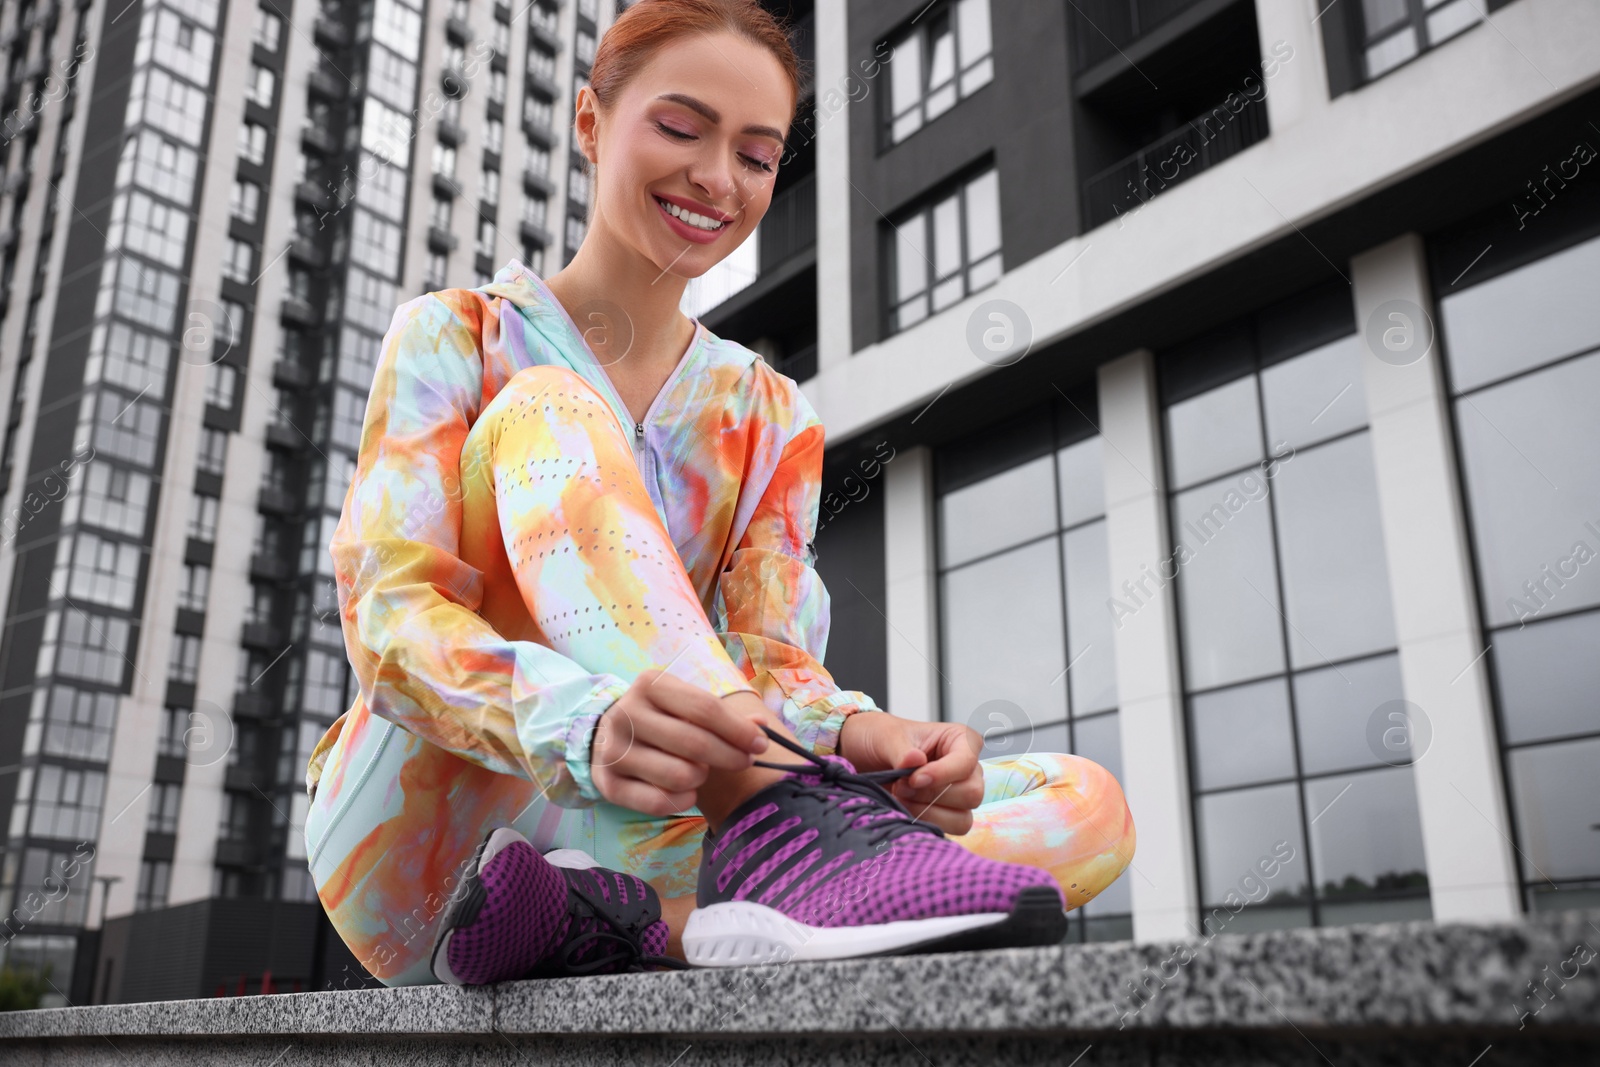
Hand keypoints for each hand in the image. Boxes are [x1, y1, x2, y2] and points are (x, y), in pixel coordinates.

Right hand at [590, 671, 768, 816]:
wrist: (604, 734)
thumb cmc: (659, 717)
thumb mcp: (684, 704)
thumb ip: (722, 715)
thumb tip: (761, 727)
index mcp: (650, 685)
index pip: (705, 708)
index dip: (739, 730)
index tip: (761, 744)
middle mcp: (626, 715)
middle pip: (695, 744)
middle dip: (730, 757)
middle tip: (744, 761)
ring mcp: (614, 751)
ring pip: (679, 775)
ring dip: (702, 778)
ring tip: (703, 771)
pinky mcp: (608, 784)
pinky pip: (659, 802)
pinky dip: (683, 800)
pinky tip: (688, 791)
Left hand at [836, 714, 984, 833]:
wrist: (862, 757)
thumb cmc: (881, 739)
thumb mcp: (886, 737)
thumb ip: (901, 750)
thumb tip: (916, 761)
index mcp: (961, 740)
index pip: (967, 763)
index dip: (941, 774)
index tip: (913, 778)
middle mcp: (966, 769)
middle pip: (971, 794)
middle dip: (932, 795)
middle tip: (902, 786)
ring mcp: (958, 796)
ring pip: (962, 818)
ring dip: (927, 812)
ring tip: (901, 797)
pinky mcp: (946, 816)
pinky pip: (946, 831)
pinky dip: (922, 823)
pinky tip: (903, 808)